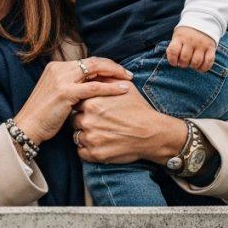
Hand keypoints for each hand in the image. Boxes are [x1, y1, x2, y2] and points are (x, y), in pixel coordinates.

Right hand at [14, 57, 131, 144]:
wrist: (28, 126)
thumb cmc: (43, 115)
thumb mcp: (57, 95)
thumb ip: (71, 87)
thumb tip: (91, 86)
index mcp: (56, 67)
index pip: (86, 61)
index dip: (104, 66)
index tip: (118, 73)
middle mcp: (59, 69)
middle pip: (93, 61)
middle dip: (113, 66)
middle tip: (127, 74)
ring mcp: (62, 79)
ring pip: (95, 69)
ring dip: (115, 73)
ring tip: (128, 79)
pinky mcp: (66, 92)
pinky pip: (94, 87)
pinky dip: (110, 87)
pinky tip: (122, 90)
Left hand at [71, 78, 187, 164]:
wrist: (152, 133)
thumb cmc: (139, 109)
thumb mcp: (125, 87)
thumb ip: (107, 79)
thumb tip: (95, 73)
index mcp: (91, 103)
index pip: (76, 104)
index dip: (84, 107)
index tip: (94, 111)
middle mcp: (87, 120)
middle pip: (75, 120)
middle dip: (84, 121)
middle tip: (98, 123)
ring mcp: (90, 138)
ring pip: (77, 137)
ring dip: (85, 136)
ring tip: (100, 134)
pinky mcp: (95, 154)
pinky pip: (82, 152)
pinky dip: (88, 150)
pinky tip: (99, 145)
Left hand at [166, 26, 216, 71]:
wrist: (202, 21)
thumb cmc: (186, 34)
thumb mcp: (177, 36)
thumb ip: (174, 47)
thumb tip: (175, 63)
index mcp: (180, 37)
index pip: (173, 51)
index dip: (172, 60)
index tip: (174, 63)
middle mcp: (191, 40)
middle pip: (185, 58)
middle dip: (183, 64)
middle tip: (184, 62)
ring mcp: (202, 44)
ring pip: (196, 62)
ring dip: (193, 66)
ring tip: (192, 64)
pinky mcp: (211, 47)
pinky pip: (208, 61)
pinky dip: (204, 67)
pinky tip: (200, 67)